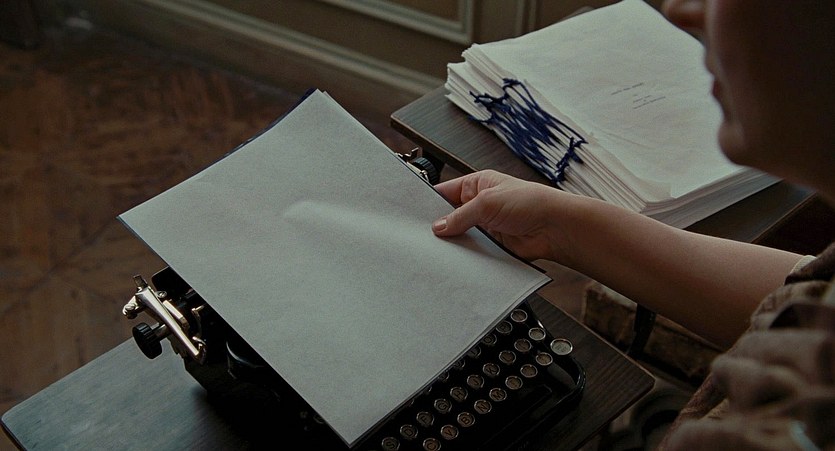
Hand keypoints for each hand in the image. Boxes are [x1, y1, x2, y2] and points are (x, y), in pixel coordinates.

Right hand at [432, 170, 566, 260]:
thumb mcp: (488, 203)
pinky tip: (454, 260)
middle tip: (422, 235)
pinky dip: (465, 256)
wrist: (555, 229)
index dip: (429, 202)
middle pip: (451, 216)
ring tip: (436, 249)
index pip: (446, 192)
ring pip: (460, 236)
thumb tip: (439, 226)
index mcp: (478, 185)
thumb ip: (460, 215)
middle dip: (440, 226)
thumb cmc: (531, 203)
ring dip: (453, 243)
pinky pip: (472, 252)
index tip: (413, 214)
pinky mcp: (492, 246)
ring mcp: (486, 227)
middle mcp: (480, 205)